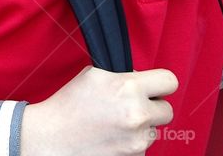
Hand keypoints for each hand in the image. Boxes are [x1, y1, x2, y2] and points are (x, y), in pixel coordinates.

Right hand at [22, 65, 177, 155]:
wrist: (52, 137)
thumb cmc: (69, 105)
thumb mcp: (94, 75)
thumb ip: (123, 75)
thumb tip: (141, 79)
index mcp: (128, 88)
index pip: (170, 81)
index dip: (161, 83)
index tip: (154, 87)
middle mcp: (138, 115)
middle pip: (167, 110)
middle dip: (153, 106)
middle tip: (133, 105)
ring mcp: (137, 140)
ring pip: (154, 130)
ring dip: (141, 127)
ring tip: (115, 123)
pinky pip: (142, 147)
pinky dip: (131, 143)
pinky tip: (112, 137)